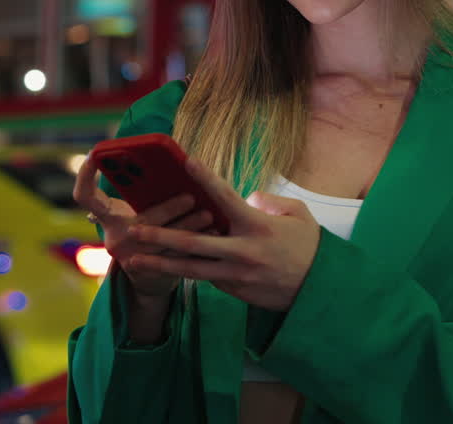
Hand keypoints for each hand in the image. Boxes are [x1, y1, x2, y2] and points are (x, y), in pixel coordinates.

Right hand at [73, 155, 212, 300]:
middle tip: (191, 197)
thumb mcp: (133, 212)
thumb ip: (140, 193)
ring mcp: (131, 258)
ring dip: (190, 226)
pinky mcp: (151, 272)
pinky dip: (198, 241)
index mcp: (108, 217)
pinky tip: (214, 232)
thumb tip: (166, 163)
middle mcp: (114, 238)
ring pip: (164, 241)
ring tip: (209, 214)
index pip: (85, 195)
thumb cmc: (144, 230)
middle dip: (169, 208)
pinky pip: (178, 256)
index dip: (84, 175)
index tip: (94, 153)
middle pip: (141, 220)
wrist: (147, 277)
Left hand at [127, 158, 321, 310]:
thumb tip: (245, 198)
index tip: (188, 161)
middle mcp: (243, 251)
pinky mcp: (235, 290)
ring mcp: (236, 275)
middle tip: (135, 229)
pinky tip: (163, 266)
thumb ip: (269, 201)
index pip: (226, 197)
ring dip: (160, 264)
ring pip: (191, 269)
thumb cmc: (308, 246)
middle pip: (193, 243)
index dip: (206, 178)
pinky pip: (207, 277)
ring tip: (133, 260)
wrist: (319, 290)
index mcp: (258, 226)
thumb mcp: (297, 215)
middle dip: (161, 236)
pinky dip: (186, 270)